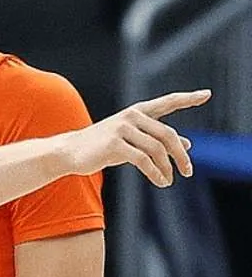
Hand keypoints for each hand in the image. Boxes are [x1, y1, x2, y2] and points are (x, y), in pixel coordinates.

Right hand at [62, 89, 210, 185]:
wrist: (70, 152)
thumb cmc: (103, 146)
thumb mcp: (133, 141)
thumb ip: (158, 140)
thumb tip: (188, 144)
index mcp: (137, 112)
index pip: (167, 103)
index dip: (187, 98)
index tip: (206, 94)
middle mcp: (131, 116)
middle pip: (167, 134)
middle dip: (180, 155)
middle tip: (189, 172)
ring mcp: (121, 129)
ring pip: (156, 149)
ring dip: (167, 168)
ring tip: (169, 180)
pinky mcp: (114, 144)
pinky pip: (143, 160)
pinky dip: (155, 173)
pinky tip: (160, 181)